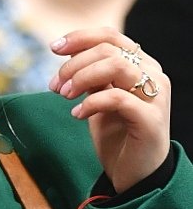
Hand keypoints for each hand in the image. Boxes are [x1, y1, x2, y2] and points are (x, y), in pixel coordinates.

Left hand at [49, 28, 169, 192]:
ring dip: (82, 78)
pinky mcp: (151, 119)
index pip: (111, 36)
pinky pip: (118, 98)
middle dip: (73, 65)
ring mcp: (155, 97)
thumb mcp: (98, 96)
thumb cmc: (116, 133)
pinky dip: (91, 102)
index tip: (53, 48)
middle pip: (108, 49)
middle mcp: (153, 75)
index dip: (79, 38)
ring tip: (65, 96)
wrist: (134, 173)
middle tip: (55, 86)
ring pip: (117, 66)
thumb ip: (90, 74)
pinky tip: (77, 114)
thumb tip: (68, 51)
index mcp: (141, 65)